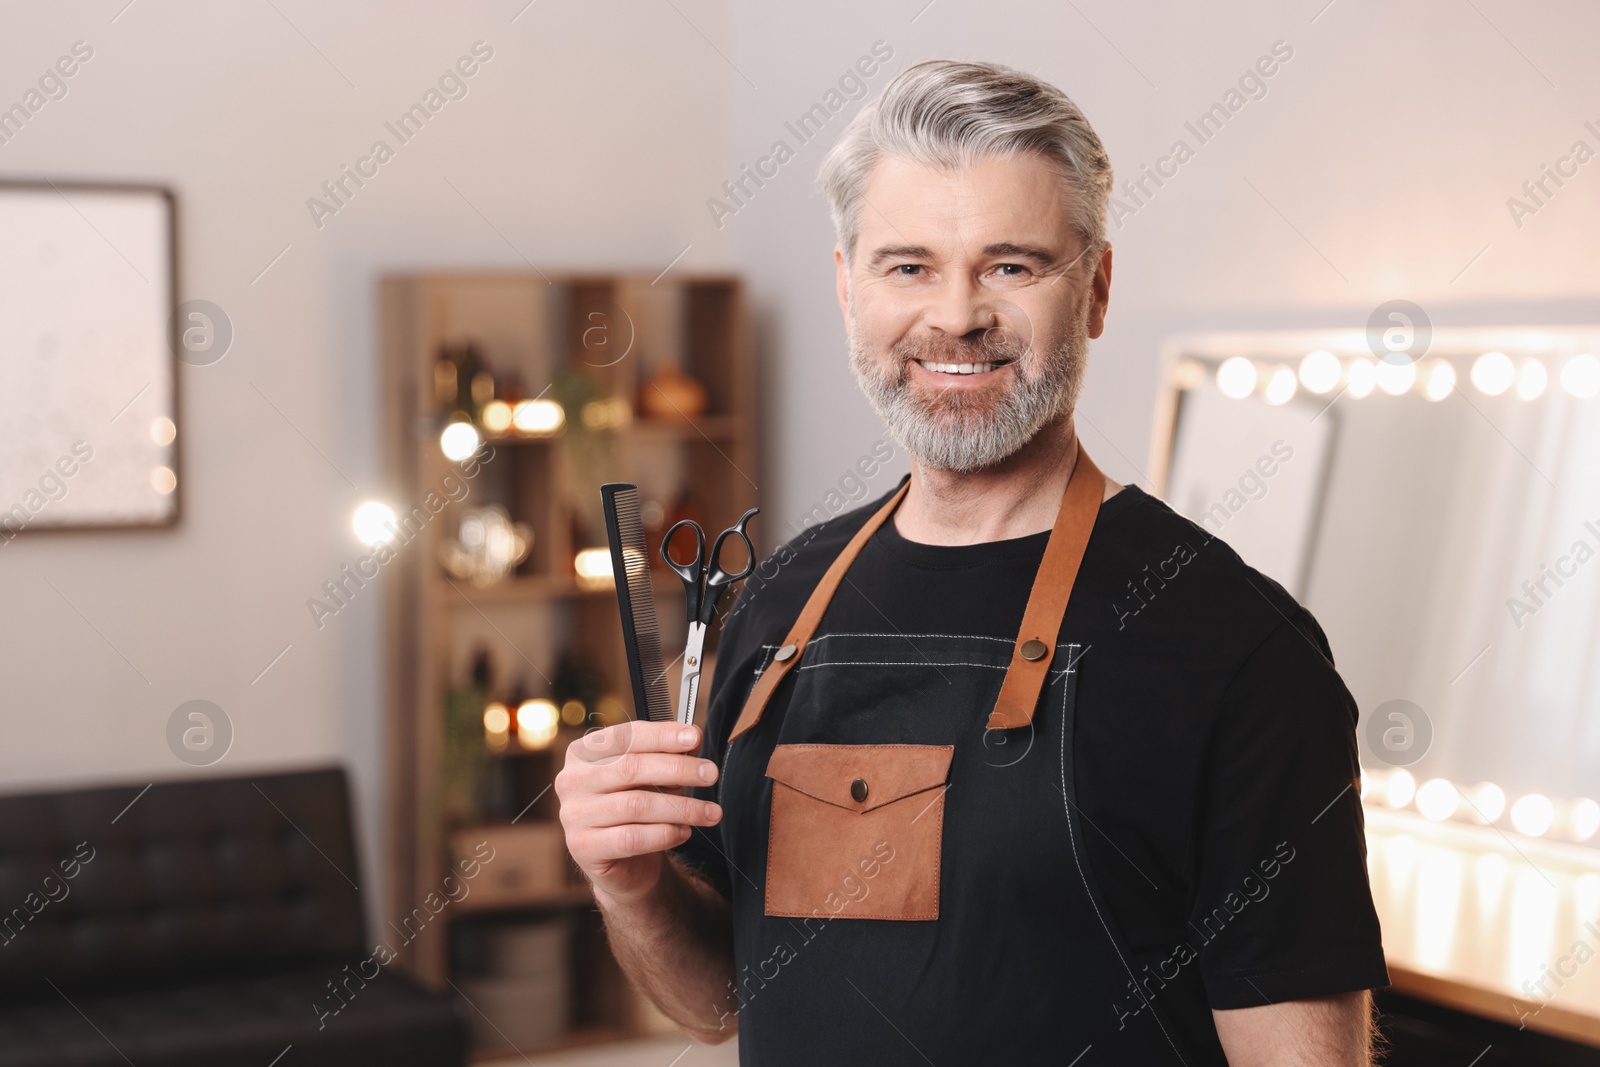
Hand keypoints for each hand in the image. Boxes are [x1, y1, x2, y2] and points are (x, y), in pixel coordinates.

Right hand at [556, 720, 722, 903]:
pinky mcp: (583, 847)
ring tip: (710, 812)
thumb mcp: (652, 777)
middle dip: (678, 769)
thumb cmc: (636, 809)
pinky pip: (632, 837)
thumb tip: (693, 739)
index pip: (625, 736)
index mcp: (584, 753)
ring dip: (681, 807)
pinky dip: (665, 834)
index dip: (662, 735)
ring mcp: (574, 814)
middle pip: (631, 768)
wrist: (622, 863)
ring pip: (636, 805)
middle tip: (711, 775)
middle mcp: (572, 780)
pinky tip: (684, 832)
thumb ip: (668, 756)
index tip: (696, 736)